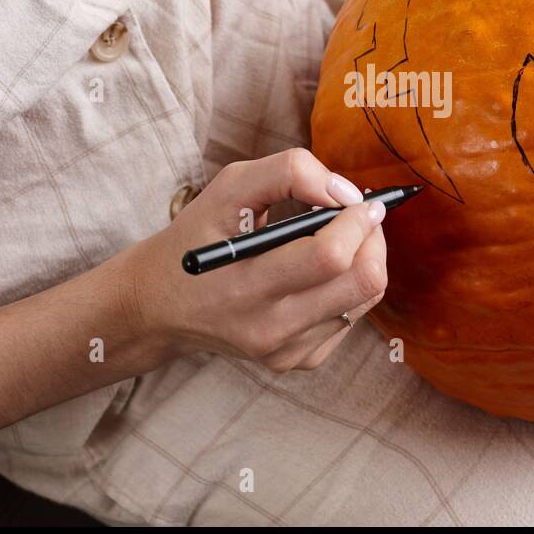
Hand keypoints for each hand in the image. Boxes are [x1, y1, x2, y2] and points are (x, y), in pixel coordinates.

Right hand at [113, 149, 386, 372]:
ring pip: (365, 298)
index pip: (330, 257)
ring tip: (341, 236)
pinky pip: (352, 316)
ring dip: (366, 258)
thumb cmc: (197, 237)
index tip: (362, 200)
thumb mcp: (228, 188)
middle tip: (361, 215)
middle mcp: (269, 329)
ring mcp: (286, 351)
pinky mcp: (299, 360)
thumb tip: (346, 193)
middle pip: (362, 282)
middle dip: (373, 238)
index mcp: (244, 286)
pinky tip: (320, 271)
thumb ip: (288, 173)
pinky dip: (348, 284)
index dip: (358, 222)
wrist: (161, 305)